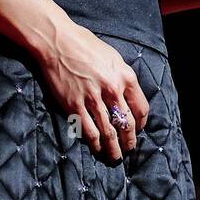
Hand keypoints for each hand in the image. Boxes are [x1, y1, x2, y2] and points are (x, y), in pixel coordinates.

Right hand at [32, 18, 149, 163]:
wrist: (58, 42)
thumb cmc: (85, 46)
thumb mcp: (113, 58)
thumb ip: (123, 77)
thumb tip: (129, 96)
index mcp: (125, 77)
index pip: (141, 108)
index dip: (141, 123)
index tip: (138, 130)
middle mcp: (112, 89)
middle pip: (126, 123)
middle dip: (129, 141)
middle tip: (128, 150)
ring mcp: (93, 98)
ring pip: (109, 132)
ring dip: (113, 148)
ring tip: (115, 158)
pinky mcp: (74, 105)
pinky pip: (88, 131)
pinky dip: (94, 144)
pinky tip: (97, 150)